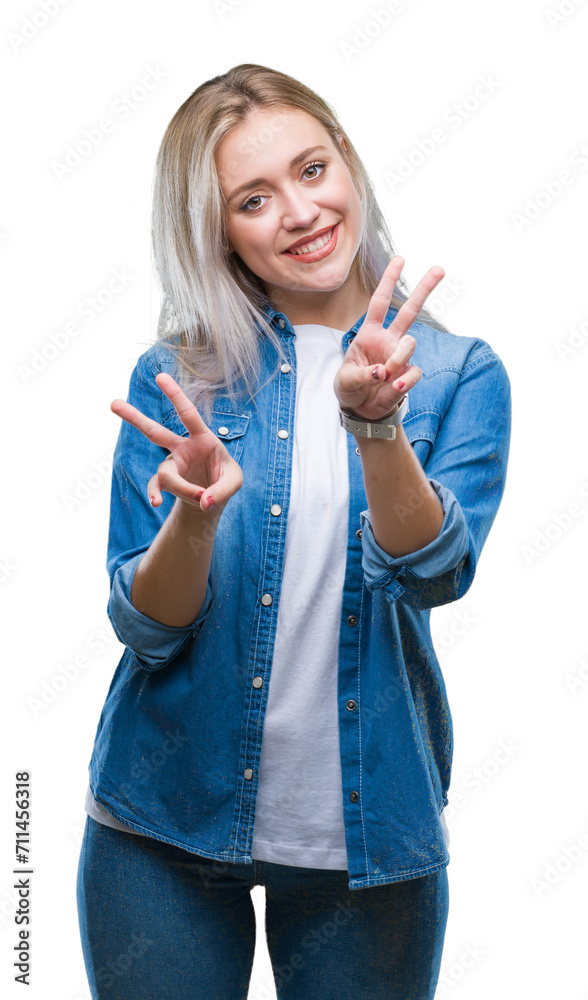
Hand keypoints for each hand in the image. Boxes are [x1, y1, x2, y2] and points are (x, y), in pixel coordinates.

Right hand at [110, 372, 242, 512]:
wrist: (212, 498)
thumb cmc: (225, 480)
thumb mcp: (234, 483)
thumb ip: (222, 491)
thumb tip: (203, 502)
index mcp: (202, 438)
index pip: (187, 413)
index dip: (175, 395)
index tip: (160, 376)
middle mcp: (182, 447)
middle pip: (154, 431)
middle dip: (134, 418)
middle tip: (113, 403)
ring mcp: (171, 464)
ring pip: (165, 473)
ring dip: (184, 488)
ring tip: (201, 498)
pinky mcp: (165, 482)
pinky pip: (156, 486)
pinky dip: (156, 494)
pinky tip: (156, 502)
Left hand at [333, 256, 444, 420]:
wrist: (361, 410)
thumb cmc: (350, 388)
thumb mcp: (345, 381)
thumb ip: (361, 374)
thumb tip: (382, 372)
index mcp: (369, 333)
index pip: (380, 302)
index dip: (389, 281)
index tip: (400, 259)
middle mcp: (388, 340)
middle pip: (409, 311)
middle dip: (424, 289)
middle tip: (439, 269)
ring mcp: (400, 357)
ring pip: (410, 344)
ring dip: (396, 359)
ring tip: (383, 376)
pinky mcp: (408, 374)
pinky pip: (412, 372)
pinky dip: (404, 380)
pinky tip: (394, 386)